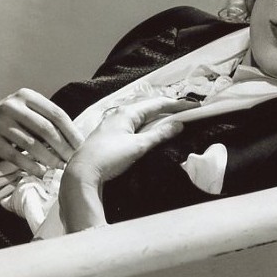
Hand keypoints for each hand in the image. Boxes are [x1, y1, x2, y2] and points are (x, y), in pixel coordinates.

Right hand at [0, 88, 83, 175]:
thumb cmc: (15, 122)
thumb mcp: (30, 112)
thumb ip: (49, 121)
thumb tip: (79, 143)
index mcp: (27, 96)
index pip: (56, 114)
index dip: (71, 132)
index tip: (82, 148)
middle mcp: (12, 105)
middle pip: (45, 129)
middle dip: (62, 147)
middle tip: (72, 161)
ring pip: (31, 143)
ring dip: (49, 159)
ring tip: (60, 168)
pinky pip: (14, 156)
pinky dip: (30, 165)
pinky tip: (41, 171)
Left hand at [59, 96, 190, 230]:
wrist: (82, 172)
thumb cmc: (109, 157)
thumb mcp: (138, 146)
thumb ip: (159, 134)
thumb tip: (178, 124)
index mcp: (128, 113)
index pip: (158, 103)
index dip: (178, 104)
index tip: (194, 106)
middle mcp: (120, 114)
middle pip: (149, 108)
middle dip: (168, 109)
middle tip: (186, 112)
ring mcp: (114, 124)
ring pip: (141, 116)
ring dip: (158, 118)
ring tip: (173, 120)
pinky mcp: (111, 135)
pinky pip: (134, 125)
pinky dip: (147, 126)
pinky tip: (152, 132)